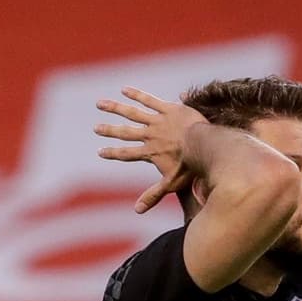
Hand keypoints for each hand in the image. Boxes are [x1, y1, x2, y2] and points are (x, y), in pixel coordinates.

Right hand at [95, 86, 207, 212]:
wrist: (205, 146)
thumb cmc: (191, 167)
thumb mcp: (171, 184)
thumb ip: (153, 195)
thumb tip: (137, 211)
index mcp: (149, 152)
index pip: (126, 154)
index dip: (112, 153)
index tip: (100, 152)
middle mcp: (149, 136)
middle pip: (125, 132)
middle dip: (109, 130)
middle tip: (96, 128)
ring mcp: (157, 121)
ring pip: (131, 113)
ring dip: (115, 108)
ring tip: (100, 104)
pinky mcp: (168, 109)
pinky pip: (149, 100)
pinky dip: (137, 94)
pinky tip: (124, 89)